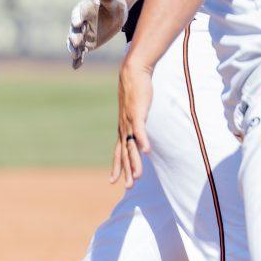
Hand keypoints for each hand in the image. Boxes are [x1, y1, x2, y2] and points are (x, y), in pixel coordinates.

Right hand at [67, 0, 128, 68]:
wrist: (114, 10)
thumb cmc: (112, 1)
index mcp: (82, 10)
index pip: (77, 14)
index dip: (77, 18)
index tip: (78, 23)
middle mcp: (79, 23)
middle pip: (74, 30)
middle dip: (74, 36)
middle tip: (76, 42)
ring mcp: (82, 34)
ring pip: (75, 43)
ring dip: (74, 49)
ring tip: (75, 55)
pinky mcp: (87, 43)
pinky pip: (81, 52)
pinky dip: (78, 59)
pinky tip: (76, 66)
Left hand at [113, 60, 153, 188]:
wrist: (132, 73)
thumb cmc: (135, 90)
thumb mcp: (134, 108)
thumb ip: (136, 119)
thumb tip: (137, 125)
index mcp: (123, 128)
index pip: (118, 151)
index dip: (116, 166)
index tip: (113, 181)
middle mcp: (124, 127)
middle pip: (125, 153)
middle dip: (126, 171)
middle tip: (128, 187)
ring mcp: (130, 121)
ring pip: (132, 146)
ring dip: (135, 162)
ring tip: (137, 176)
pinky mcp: (137, 113)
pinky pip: (140, 130)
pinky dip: (143, 141)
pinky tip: (147, 151)